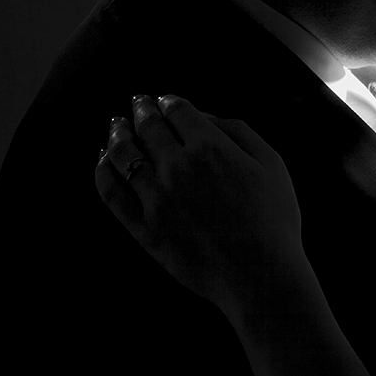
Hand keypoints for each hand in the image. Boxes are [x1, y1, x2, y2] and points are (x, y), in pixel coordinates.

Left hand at [96, 95, 304, 313]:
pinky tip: (103, 161)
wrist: (260, 275)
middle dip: (142, 109)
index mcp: (210, 148)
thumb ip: (238, 132)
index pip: (178, 111)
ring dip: (117, 133)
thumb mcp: (271, 164)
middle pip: (148, 127)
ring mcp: (156, 199)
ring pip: (124, 155)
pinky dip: (102, 171)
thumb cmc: (273, 219)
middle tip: (137, 101)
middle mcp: (177, 168)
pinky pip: (111, 193)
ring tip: (116, 125)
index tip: (164, 100)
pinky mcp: (143, 229)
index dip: (168, 101)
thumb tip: (204, 117)